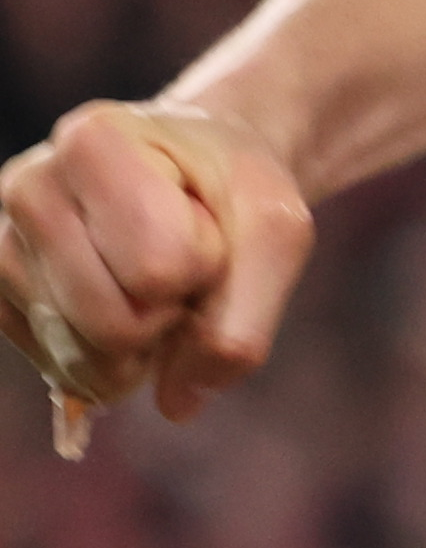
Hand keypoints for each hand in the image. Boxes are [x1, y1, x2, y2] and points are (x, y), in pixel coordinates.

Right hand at [0, 99, 309, 447]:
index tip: (204, 223)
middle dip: (172, 313)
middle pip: (113, 324)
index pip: (160, 269)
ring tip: (151, 282)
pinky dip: (111, 358)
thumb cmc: (231, 191)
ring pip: (83, 357)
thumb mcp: (275, 233)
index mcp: (94, 143)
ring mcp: (0, 244)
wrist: (193, 170)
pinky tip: (121, 303)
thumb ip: (244, 323)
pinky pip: (63, 370)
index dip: (206, 266)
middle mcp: (27, 187)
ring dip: (144, 341)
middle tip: (182, 265)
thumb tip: (177, 404)